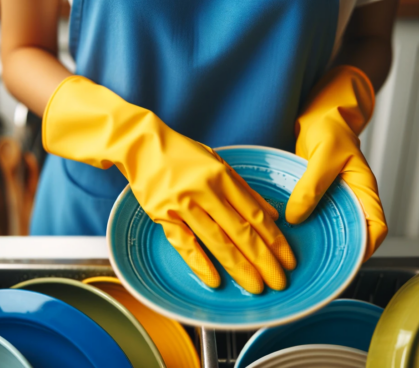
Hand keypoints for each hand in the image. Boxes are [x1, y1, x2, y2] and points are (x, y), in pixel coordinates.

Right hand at [43, 76, 295, 292]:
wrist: (143, 145)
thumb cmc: (184, 154)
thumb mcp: (219, 163)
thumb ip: (245, 189)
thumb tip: (272, 215)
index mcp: (222, 177)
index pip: (254, 214)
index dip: (275, 239)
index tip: (288, 258)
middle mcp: (205, 191)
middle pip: (240, 231)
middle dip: (263, 260)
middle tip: (280, 282)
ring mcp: (182, 204)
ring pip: (216, 240)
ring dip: (239, 266)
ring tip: (256, 286)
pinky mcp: (162, 214)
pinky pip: (183, 242)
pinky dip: (199, 262)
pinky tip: (215, 280)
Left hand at [285, 66, 387, 259]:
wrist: (318, 118)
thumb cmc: (330, 129)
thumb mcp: (324, 155)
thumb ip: (312, 185)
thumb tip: (296, 216)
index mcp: (364, 189)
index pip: (376, 226)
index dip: (367, 247)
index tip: (347, 260)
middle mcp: (351, 198)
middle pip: (353, 233)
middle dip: (339, 251)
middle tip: (316, 265)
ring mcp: (333, 198)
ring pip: (332, 226)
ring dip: (319, 239)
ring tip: (298, 253)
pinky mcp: (316, 195)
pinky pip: (314, 215)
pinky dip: (304, 225)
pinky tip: (287, 232)